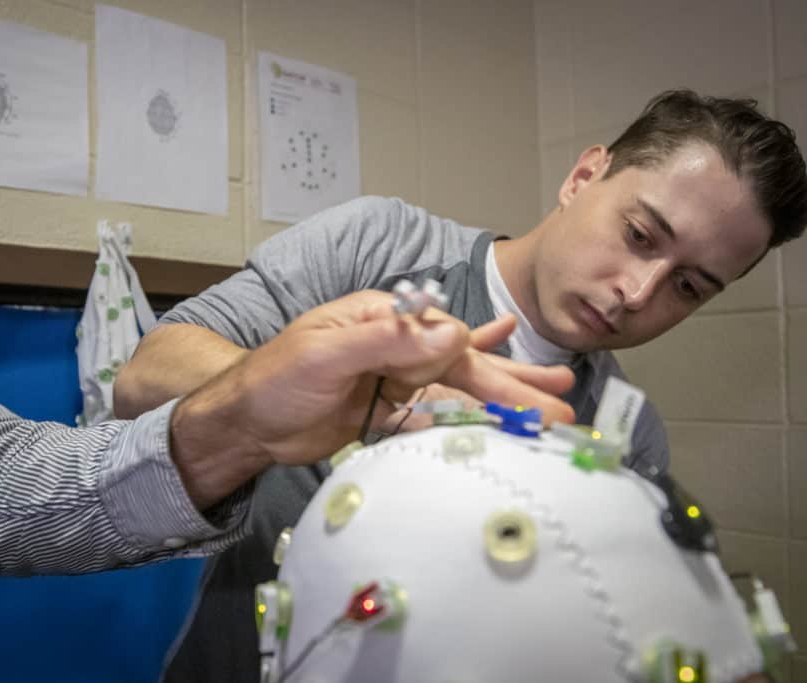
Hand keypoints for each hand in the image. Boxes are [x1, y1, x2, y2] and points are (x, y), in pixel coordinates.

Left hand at [169, 291, 574, 508]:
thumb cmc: (274, 378)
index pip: (446, 338)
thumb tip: (451, 333)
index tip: (518, 389)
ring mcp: (395, 380)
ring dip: (504, 400)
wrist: (244, 424)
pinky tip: (501, 407)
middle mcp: (396, 345)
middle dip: (512, 385)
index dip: (485, 363)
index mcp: (384, 318)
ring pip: (459, 389)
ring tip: (555, 408)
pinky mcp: (390, 412)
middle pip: (463, 365)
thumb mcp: (324, 353)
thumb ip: (386, 341)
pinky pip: (438, 412)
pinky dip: (470, 411)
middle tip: (562, 405)